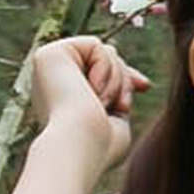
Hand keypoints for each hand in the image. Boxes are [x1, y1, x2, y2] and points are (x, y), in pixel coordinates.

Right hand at [21, 33, 144, 193]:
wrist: (81, 147)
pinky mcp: (48, 54)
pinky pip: (95, 45)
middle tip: (122, 106)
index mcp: (63, 98)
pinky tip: (92, 91)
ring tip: (102, 104)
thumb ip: (120, 99)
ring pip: (104, 52)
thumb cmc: (100, 146)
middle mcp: (51, 80)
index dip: (124, 76)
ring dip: (117, 79)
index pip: (100, 72)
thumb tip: (138, 81)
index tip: (146, 86)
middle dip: (124, 79)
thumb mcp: (117, 120)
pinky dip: (105, 68)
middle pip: (105, 59)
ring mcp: (48, 67)